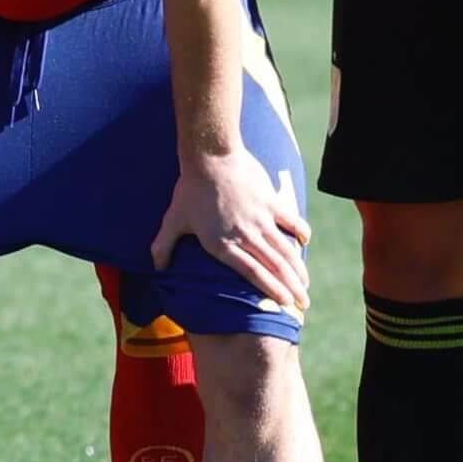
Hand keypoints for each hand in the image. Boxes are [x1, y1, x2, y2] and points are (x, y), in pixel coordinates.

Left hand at [152, 143, 311, 314]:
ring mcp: (261, 219)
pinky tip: (305, 241)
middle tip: (303, 304)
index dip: (271, 290)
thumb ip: (163, 246)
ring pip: (286, 250)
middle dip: (292, 288)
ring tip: (306, 285)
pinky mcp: (270, 201)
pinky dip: (301, 231)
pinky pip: (291, 220)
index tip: (284, 304)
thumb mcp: (172, 220)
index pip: (253, 274)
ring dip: (299, 269)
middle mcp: (246, 235)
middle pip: (275, 267)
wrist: (210, 156)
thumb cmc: (190, 189)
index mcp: (223, 244)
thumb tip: (156, 268)